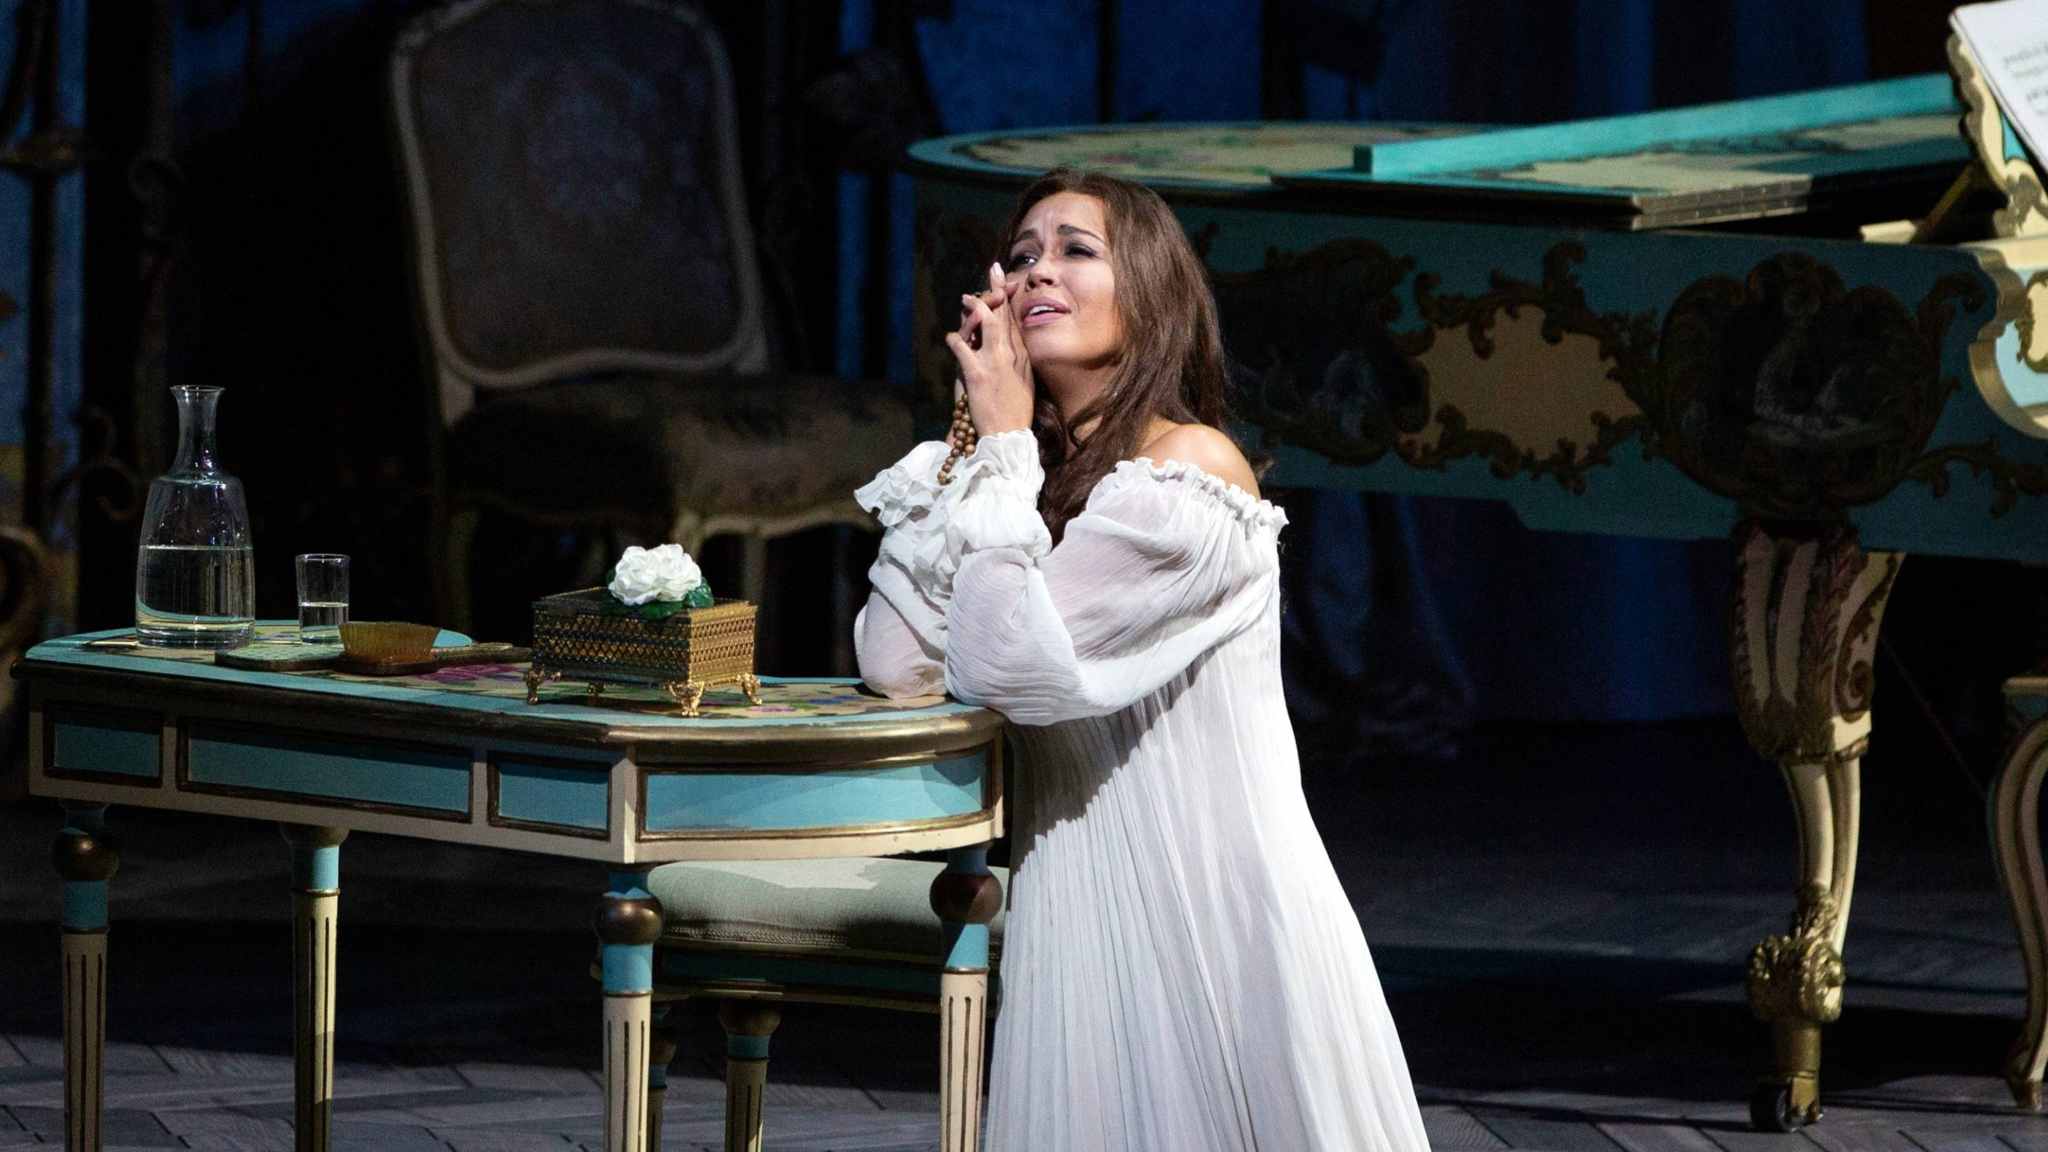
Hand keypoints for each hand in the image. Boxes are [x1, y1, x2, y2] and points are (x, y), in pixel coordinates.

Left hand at [944, 261, 1032, 436]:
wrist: (1008, 437)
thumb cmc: (1015, 414)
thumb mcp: (1025, 383)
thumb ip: (1018, 362)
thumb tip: (1011, 347)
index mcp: (1023, 358)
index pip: (1016, 321)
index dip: (1010, 299)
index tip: (1007, 281)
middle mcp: (1011, 356)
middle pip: (1004, 315)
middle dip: (997, 291)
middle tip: (993, 270)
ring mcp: (995, 363)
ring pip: (986, 324)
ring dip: (975, 308)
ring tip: (966, 298)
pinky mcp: (978, 374)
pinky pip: (963, 349)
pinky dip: (955, 339)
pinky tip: (951, 337)